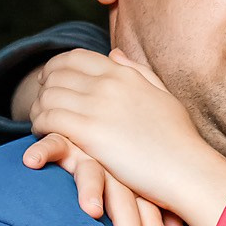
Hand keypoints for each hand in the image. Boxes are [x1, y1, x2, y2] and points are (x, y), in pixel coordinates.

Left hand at [22, 48, 225, 225]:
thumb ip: (137, 72)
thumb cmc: (181, 141)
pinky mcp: (89, 132)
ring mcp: (97, 106)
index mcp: (123, 73)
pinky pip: (48, 118)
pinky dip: (39, 125)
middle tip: (40, 105)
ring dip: (37, 108)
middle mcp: (107, 83)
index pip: (75, 58)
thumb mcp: (162, 96)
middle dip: (43, 87)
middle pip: (56, 74)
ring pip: (48, 96)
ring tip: (39, 123)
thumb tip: (114, 55)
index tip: (49, 82)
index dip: (55, 67)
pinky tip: (43, 135)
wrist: (188, 170)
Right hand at [24, 129, 190, 225]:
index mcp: (139, 184)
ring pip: (92, 173)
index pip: (151, 218)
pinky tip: (30, 162)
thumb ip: (157, 212)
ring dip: (91, 190)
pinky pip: (55, 143)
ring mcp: (92, 153)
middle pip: (126, 203)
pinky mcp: (66, 140)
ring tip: (92, 211)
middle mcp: (118, 170)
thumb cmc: (123, 166)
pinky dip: (43, 150)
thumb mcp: (141, 188)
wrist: (100, 118)